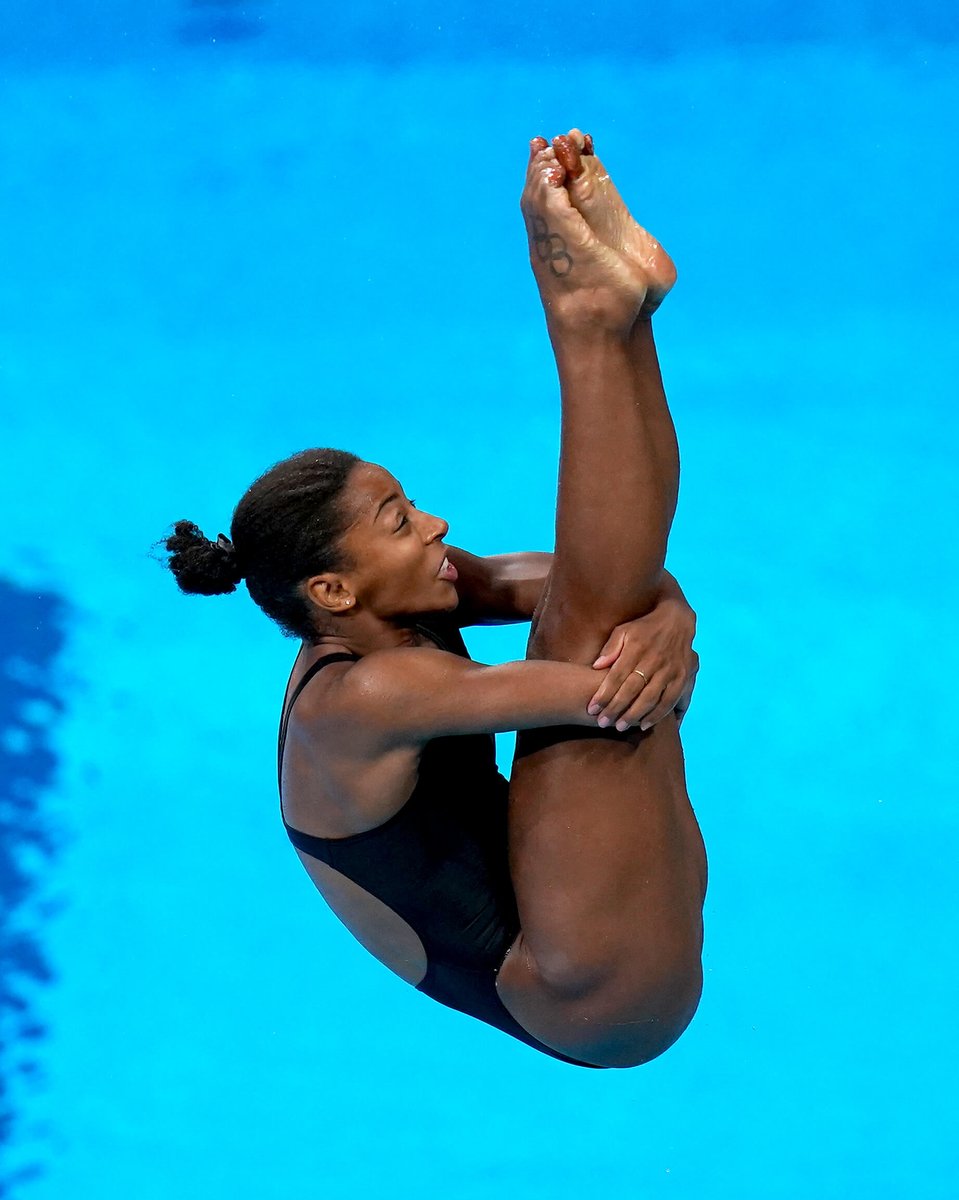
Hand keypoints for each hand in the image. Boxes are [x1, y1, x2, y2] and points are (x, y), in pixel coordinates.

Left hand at [586, 594, 697, 732]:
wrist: (677, 621)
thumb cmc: (644, 628)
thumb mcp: (624, 630)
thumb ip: (610, 648)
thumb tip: (596, 666)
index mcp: (636, 648)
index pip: (616, 676)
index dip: (603, 694)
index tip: (592, 708)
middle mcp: (653, 661)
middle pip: (632, 690)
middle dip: (616, 708)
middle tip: (603, 723)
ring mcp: (669, 670)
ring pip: (650, 698)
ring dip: (634, 715)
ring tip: (620, 727)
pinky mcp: (682, 678)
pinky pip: (669, 700)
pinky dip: (658, 715)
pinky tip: (644, 725)